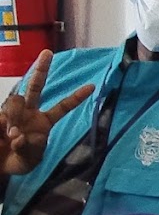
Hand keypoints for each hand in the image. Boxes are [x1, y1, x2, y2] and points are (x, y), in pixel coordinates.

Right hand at [0, 50, 93, 174]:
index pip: (63, 107)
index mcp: (44, 122)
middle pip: (36, 87)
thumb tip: (20, 134)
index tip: (92, 86)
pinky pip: (1, 117)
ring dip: (15, 114)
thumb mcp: (30, 161)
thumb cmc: (19, 161)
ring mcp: (12, 112)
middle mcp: (29, 112)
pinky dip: (3, 127)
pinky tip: (4, 138)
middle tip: (48, 53)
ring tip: (13, 134)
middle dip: (42, 69)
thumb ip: (30, 149)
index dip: (76, 97)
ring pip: (16, 100)